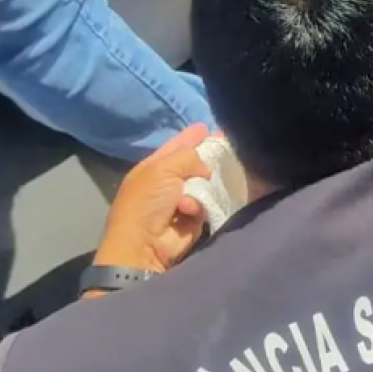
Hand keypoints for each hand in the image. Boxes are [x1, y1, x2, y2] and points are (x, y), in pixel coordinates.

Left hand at [94, 124, 212, 273]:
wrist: (144, 244)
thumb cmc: (147, 202)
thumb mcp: (162, 169)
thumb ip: (188, 156)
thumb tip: (206, 167)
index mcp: (153, 168)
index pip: (176, 147)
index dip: (191, 136)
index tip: (208, 126)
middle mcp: (168, 182)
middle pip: (194, 164)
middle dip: (208, 157)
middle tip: (228, 146)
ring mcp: (181, 201)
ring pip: (205, 184)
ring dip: (205, 183)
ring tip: (210, 179)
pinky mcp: (194, 220)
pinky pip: (207, 204)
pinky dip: (199, 206)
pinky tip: (190, 210)